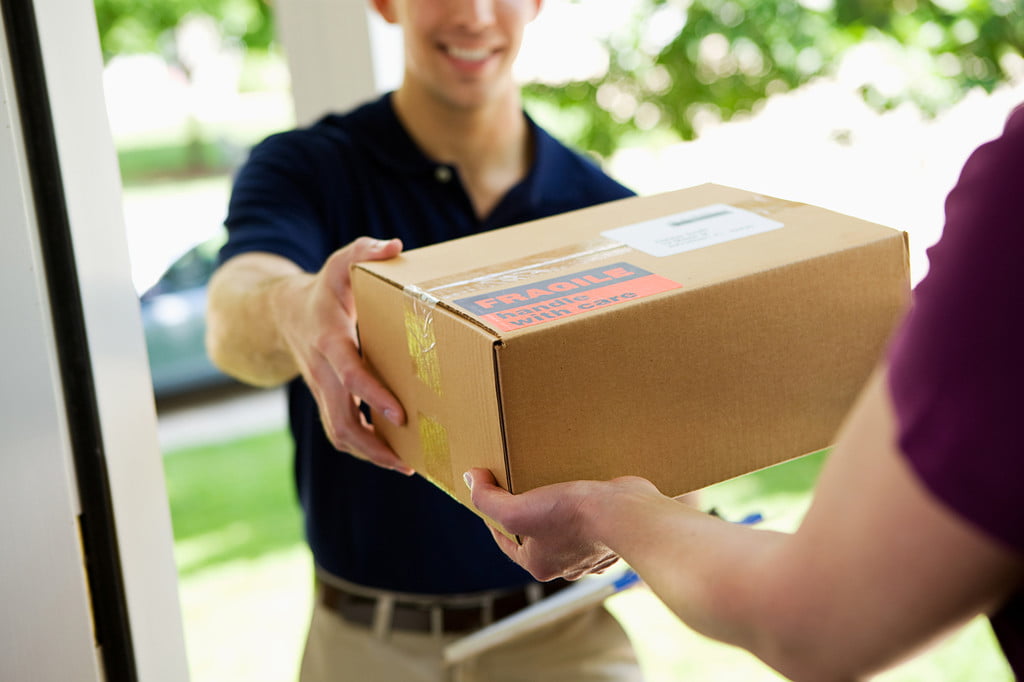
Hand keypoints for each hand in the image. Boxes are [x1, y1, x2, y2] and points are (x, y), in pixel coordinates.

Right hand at [271, 236, 412, 473]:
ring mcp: (322, 390)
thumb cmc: (324, 289)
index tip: (399, 413)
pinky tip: (395, 454)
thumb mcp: (340, 263)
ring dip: (370, 454)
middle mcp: (323, 372)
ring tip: (406, 465)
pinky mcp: (327, 399)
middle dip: (373, 444)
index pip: (349, 374)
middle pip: (341, 421)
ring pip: (339, 433)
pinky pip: (342, 431)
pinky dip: (365, 447)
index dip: (372, 395)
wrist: (282, 313)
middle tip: (408, 460)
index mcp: (330, 341)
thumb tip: (395, 246)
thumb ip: (364, 250)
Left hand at [464, 468, 658, 580]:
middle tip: (524, 485)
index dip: (493, 516)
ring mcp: (591, 552)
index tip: (491, 493)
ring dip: (557, 509)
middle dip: (528, 513)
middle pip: (536, 536)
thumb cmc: (573, 516)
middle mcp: (566, 565)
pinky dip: (586, 507)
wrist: (628, 515)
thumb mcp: (518, 509)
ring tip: (554, 483)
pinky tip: (585, 488)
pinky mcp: (611, 536)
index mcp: (539, 565)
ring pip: (564, 530)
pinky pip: (592, 522)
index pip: (506, 542)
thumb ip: (488, 500)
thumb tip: (470, 479)